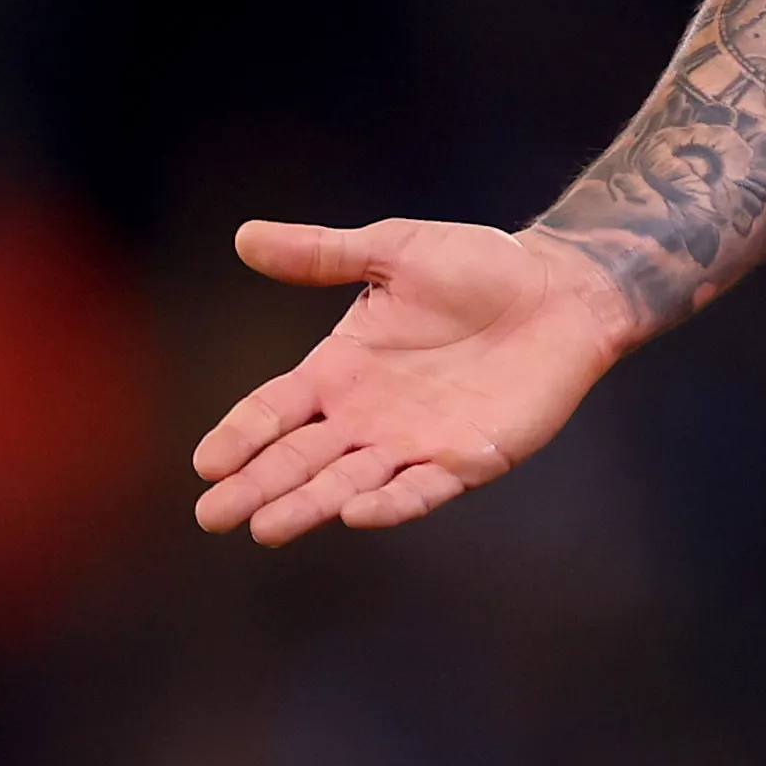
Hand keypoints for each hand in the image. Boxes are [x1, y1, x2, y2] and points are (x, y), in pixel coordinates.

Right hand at [193, 216, 629, 543]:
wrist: (560, 288)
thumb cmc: (477, 265)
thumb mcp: (391, 250)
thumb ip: (322, 254)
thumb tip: (244, 236)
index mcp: (340, 370)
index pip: (274, 410)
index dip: (240, 435)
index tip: (206, 463)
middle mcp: (367, 416)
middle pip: (298, 459)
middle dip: (256, 487)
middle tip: (213, 518)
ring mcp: (413, 442)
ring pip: (347, 483)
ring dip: (308, 506)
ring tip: (267, 528)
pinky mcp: (466, 459)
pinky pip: (420, 489)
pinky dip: (390, 504)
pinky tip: (357, 514)